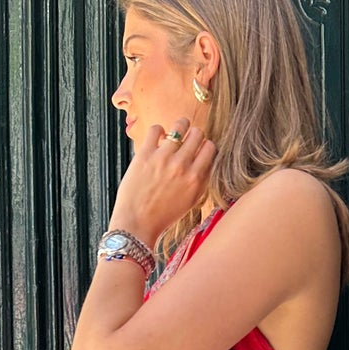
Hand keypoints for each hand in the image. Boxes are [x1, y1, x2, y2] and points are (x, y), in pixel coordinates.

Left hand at [109, 118, 214, 248]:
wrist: (137, 223)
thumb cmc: (163, 216)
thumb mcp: (191, 202)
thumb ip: (202, 181)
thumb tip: (207, 163)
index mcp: (196, 179)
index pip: (210, 148)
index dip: (206, 146)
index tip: (200, 148)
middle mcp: (182, 166)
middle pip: (198, 134)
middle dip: (195, 135)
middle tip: (189, 139)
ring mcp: (163, 158)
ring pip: (180, 126)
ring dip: (181, 125)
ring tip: (178, 129)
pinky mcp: (145, 154)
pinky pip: (156, 128)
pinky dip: (159, 129)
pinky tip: (158, 137)